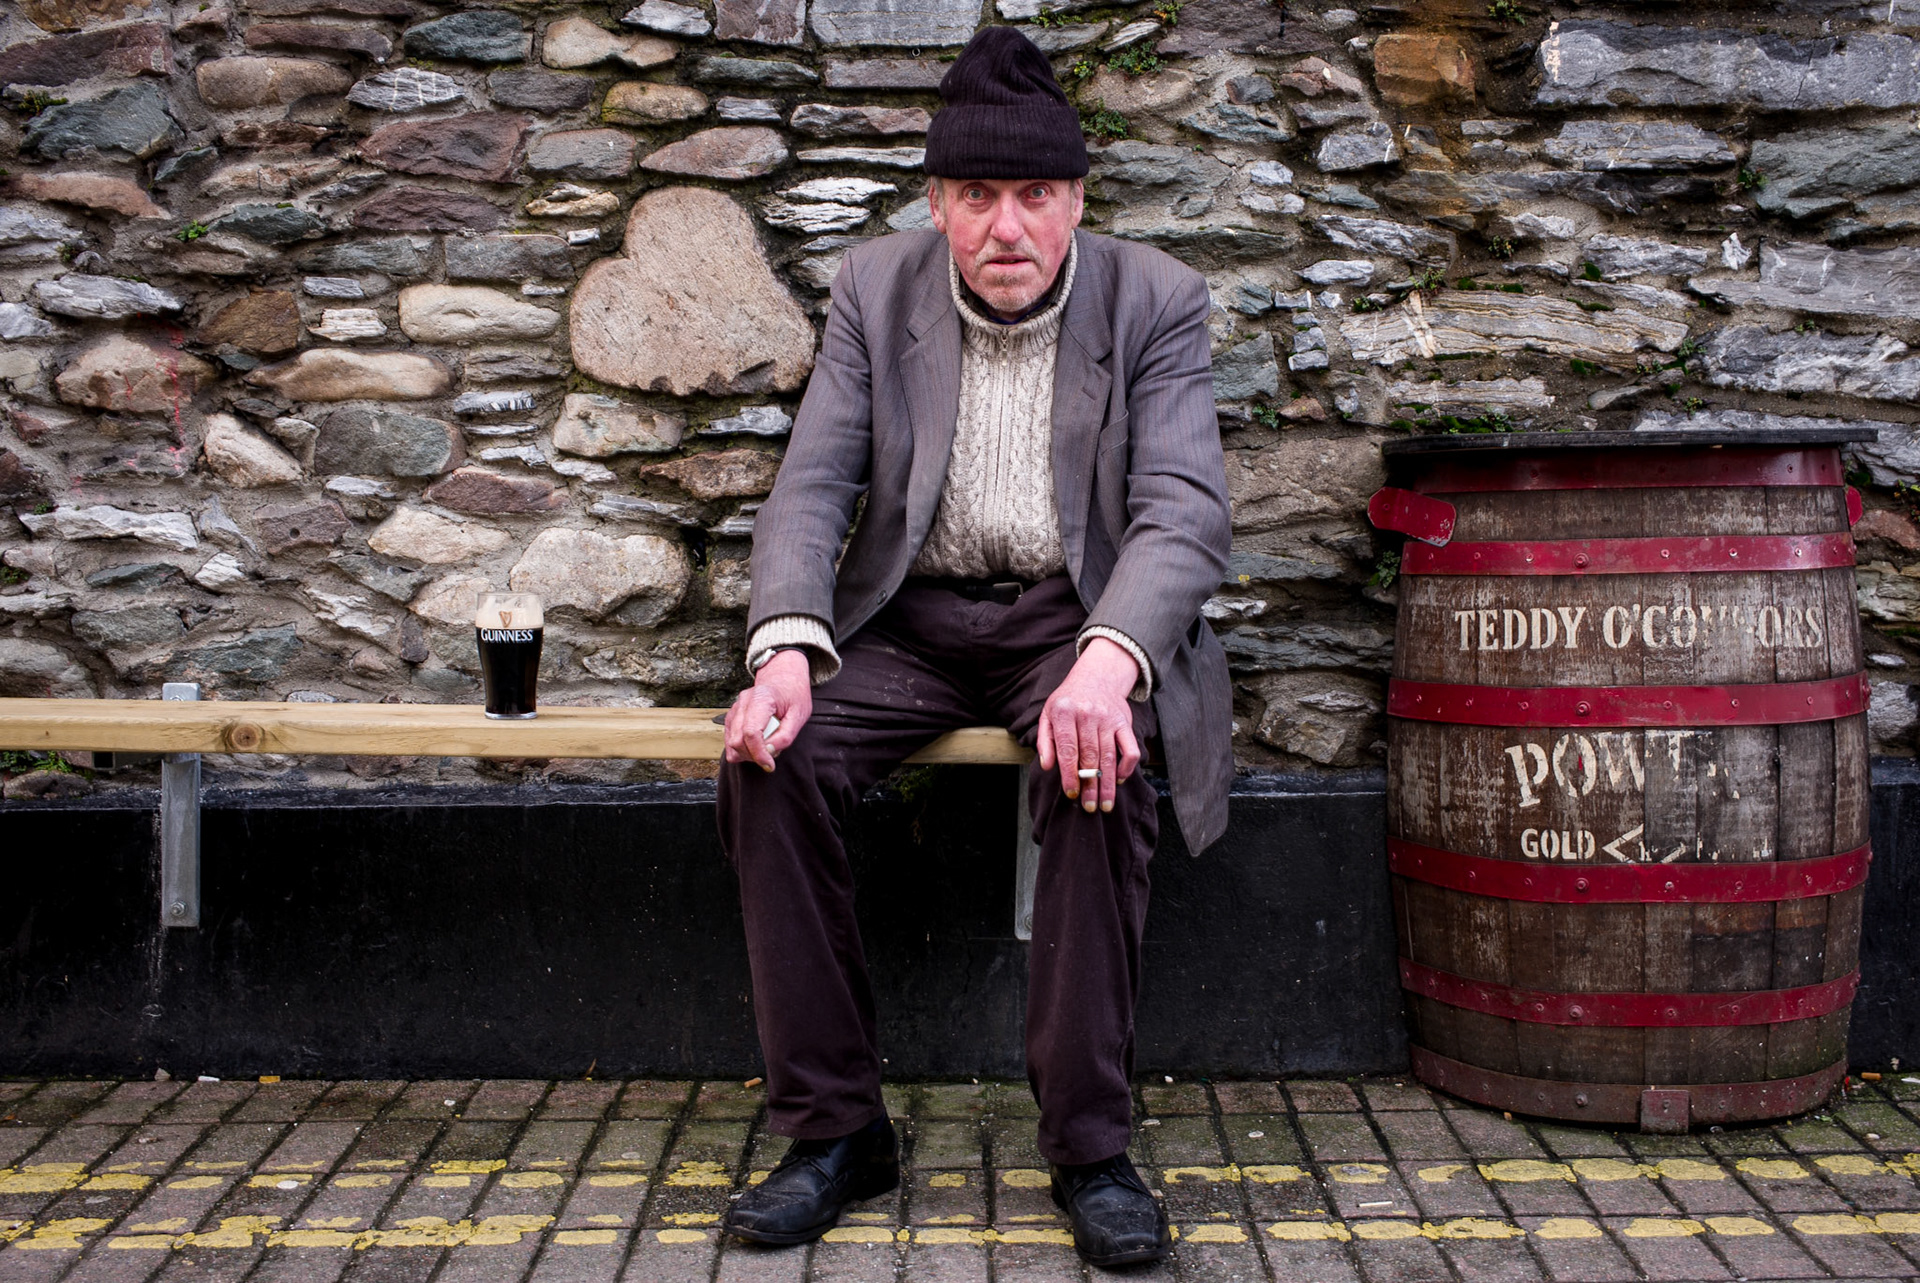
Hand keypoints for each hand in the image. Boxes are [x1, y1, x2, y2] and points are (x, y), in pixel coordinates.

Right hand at [724, 649, 811, 770]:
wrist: (783, 678)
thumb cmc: (793, 696)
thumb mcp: (799, 715)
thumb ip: (785, 736)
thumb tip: (768, 753)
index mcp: (760, 699)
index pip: (751, 733)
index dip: (759, 754)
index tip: (769, 765)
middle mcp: (743, 702)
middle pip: (738, 740)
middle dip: (753, 756)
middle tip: (771, 756)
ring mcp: (735, 709)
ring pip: (731, 742)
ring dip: (747, 754)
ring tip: (765, 749)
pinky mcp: (732, 716)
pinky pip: (730, 740)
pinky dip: (741, 749)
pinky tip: (756, 746)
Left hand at [1036, 637, 1140, 812]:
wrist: (1096, 677)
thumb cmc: (1068, 701)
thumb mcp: (1048, 714)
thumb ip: (1045, 740)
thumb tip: (1046, 766)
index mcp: (1065, 713)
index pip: (1068, 750)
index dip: (1070, 775)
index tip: (1071, 794)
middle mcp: (1088, 715)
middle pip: (1089, 757)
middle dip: (1090, 785)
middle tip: (1089, 807)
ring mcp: (1108, 719)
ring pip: (1109, 757)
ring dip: (1107, 784)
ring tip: (1105, 805)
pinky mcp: (1124, 723)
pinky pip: (1129, 748)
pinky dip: (1127, 767)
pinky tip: (1119, 781)